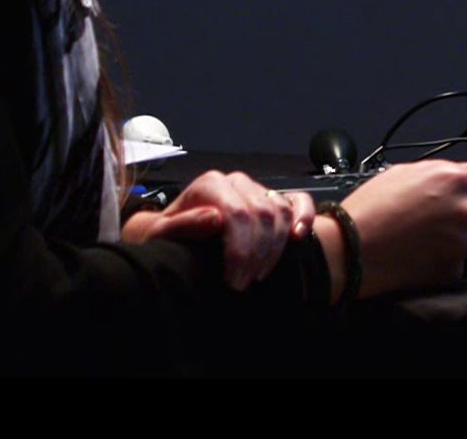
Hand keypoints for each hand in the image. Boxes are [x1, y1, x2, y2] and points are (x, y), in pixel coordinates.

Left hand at [121, 170, 316, 290]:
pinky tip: (298, 238)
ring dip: (275, 248)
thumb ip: (184, 225)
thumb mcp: (162, 233)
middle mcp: (237, 181)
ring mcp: (258, 189)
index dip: (240, 251)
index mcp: (211, 184)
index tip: (233, 281)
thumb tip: (215, 219)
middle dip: (256, 255)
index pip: (238, 215)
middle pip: (262, 215)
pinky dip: (304, 217)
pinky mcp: (274, 198)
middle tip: (244, 284)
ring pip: (281, 212)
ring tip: (258, 274)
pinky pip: (300, 200)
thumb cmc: (168, 235)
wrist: (173, 232)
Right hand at [335, 160, 466, 298]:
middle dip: (450, 218)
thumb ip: (439, 170)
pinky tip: (413, 257)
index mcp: (454, 181)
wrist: (352, 248)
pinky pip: (451, 264)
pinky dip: (437, 263)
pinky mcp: (453, 269)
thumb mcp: (401, 173)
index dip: (459, 193)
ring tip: (412, 240)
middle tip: (419, 222)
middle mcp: (464, 209)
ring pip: (460, 240)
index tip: (445, 201)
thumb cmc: (370, 209)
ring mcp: (461, 242)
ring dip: (445, 242)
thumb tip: (465, 169)